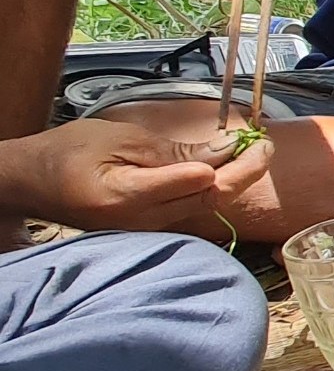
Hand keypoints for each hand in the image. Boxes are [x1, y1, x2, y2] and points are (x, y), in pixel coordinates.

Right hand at [0, 120, 272, 230]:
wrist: (33, 183)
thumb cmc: (69, 153)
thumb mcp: (118, 139)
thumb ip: (171, 151)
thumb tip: (221, 153)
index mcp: (130, 196)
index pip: (197, 185)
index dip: (235, 165)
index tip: (255, 142)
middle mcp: (143, 222)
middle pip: (210, 199)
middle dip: (245, 171)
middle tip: (264, 143)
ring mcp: (147, 231)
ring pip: (205, 207)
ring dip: (233, 179)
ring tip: (252, 149)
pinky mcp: (150, 230)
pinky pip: (190, 210)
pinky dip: (212, 187)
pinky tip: (225, 166)